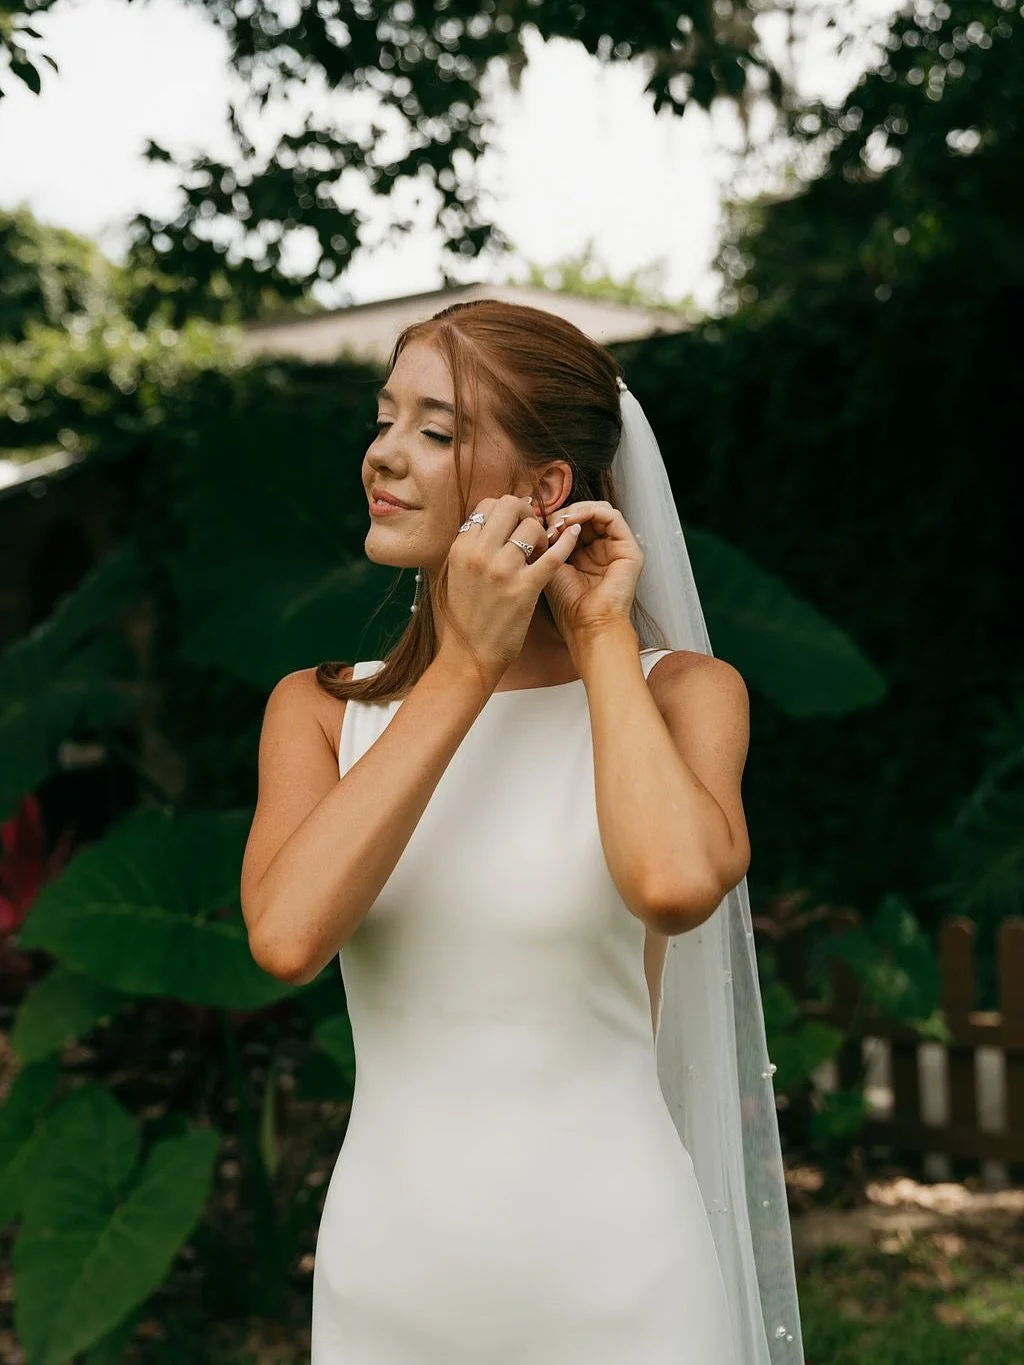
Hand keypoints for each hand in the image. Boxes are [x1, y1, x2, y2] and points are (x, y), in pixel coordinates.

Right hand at [436, 494, 583, 689]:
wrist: (469, 655)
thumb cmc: (464, 617)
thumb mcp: (455, 574)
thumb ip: (472, 547)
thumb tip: (492, 523)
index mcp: (461, 547)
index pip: (488, 505)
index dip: (507, 510)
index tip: (515, 523)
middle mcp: (479, 553)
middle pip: (510, 506)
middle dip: (525, 514)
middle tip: (531, 532)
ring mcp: (502, 570)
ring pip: (532, 527)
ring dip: (541, 534)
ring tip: (540, 551)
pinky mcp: (524, 588)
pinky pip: (553, 554)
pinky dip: (567, 542)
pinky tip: (574, 536)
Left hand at [541, 500, 643, 650]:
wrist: (588, 626)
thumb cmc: (569, 605)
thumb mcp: (551, 566)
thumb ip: (549, 542)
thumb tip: (539, 518)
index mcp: (585, 554)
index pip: (574, 522)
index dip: (556, 519)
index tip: (538, 526)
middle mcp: (603, 549)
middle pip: (586, 514)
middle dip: (565, 513)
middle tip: (550, 523)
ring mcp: (617, 548)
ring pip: (599, 511)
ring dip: (577, 511)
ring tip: (561, 522)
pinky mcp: (630, 549)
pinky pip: (612, 517)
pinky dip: (591, 512)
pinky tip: (573, 521)